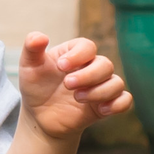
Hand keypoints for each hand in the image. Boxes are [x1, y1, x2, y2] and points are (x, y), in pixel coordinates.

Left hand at [17, 33, 131, 139]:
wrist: (40, 117)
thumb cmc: (36, 87)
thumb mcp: (28, 67)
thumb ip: (31, 49)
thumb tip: (39, 37)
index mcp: (76, 54)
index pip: (88, 46)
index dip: (78, 55)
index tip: (60, 67)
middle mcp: (92, 67)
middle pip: (105, 64)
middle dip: (88, 75)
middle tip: (67, 84)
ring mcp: (100, 86)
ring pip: (116, 83)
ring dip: (99, 91)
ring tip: (77, 98)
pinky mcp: (105, 105)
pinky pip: (124, 101)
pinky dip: (117, 104)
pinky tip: (100, 110)